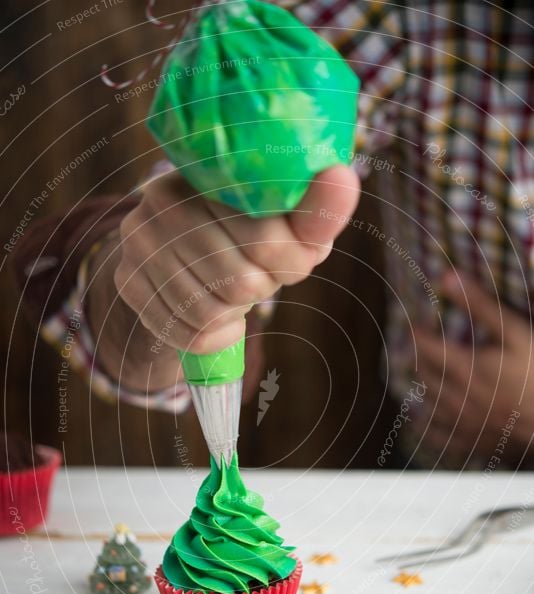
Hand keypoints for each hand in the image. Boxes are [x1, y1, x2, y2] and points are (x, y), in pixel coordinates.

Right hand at [115, 166, 359, 353]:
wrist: (184, 253)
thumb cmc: (250, 235)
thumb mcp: (288, 222)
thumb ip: (316, 211)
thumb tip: (340, 177)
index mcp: (210, 171)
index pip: (266, 240)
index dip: (291, 263)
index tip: (290, 260)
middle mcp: (163, 200)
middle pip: (242, 282)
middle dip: (262, 287)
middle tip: (257, 274)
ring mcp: (139, 243)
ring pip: (213, 312)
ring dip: (237, 312)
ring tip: (233, 289)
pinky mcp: (128, 282)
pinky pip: (188, 333)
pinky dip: (216, 336)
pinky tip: (219, 315)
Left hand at [412, 270, 533, 464]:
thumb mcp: (516, 332)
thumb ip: (481, 306)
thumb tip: (447, 277)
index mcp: (463, 367)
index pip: (425, 346)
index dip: (417, 332)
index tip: (415, 323)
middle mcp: (455, 396)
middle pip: (424, 375)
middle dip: (417, 357)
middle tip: (416, 345)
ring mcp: (462, 422)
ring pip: (428, 404)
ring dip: (421, 387)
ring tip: (420, 375)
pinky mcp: (472, 441)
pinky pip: (439, 437)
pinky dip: (426, 427)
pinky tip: (421, 422)